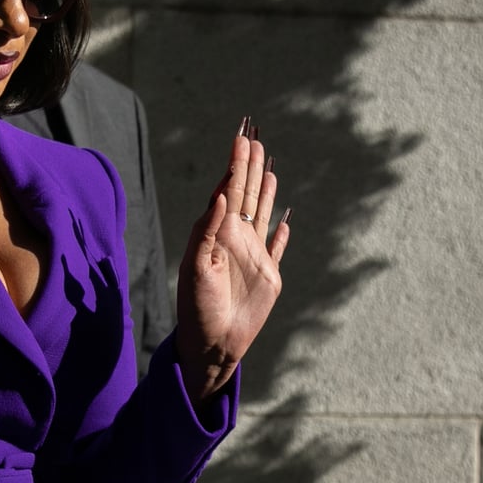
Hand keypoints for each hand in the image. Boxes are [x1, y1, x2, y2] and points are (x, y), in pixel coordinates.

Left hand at [176, 119, 289, 407]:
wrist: (213, 345)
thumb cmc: (197, 308)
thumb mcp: (196, 267)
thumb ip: (207, 231)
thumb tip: (220, 196)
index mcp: (217, 234)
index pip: (228, 190)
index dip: (234, 165)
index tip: (240, 139)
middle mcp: (235, 240)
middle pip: (246, 194)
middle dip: (249, 167)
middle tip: (254, 138)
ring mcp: (253, 257)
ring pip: (262, 214)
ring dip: (266, 191)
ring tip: (269, 167)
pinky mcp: (268, 276)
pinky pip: (277, 248)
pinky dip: (282, 234)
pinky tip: (286, 221)